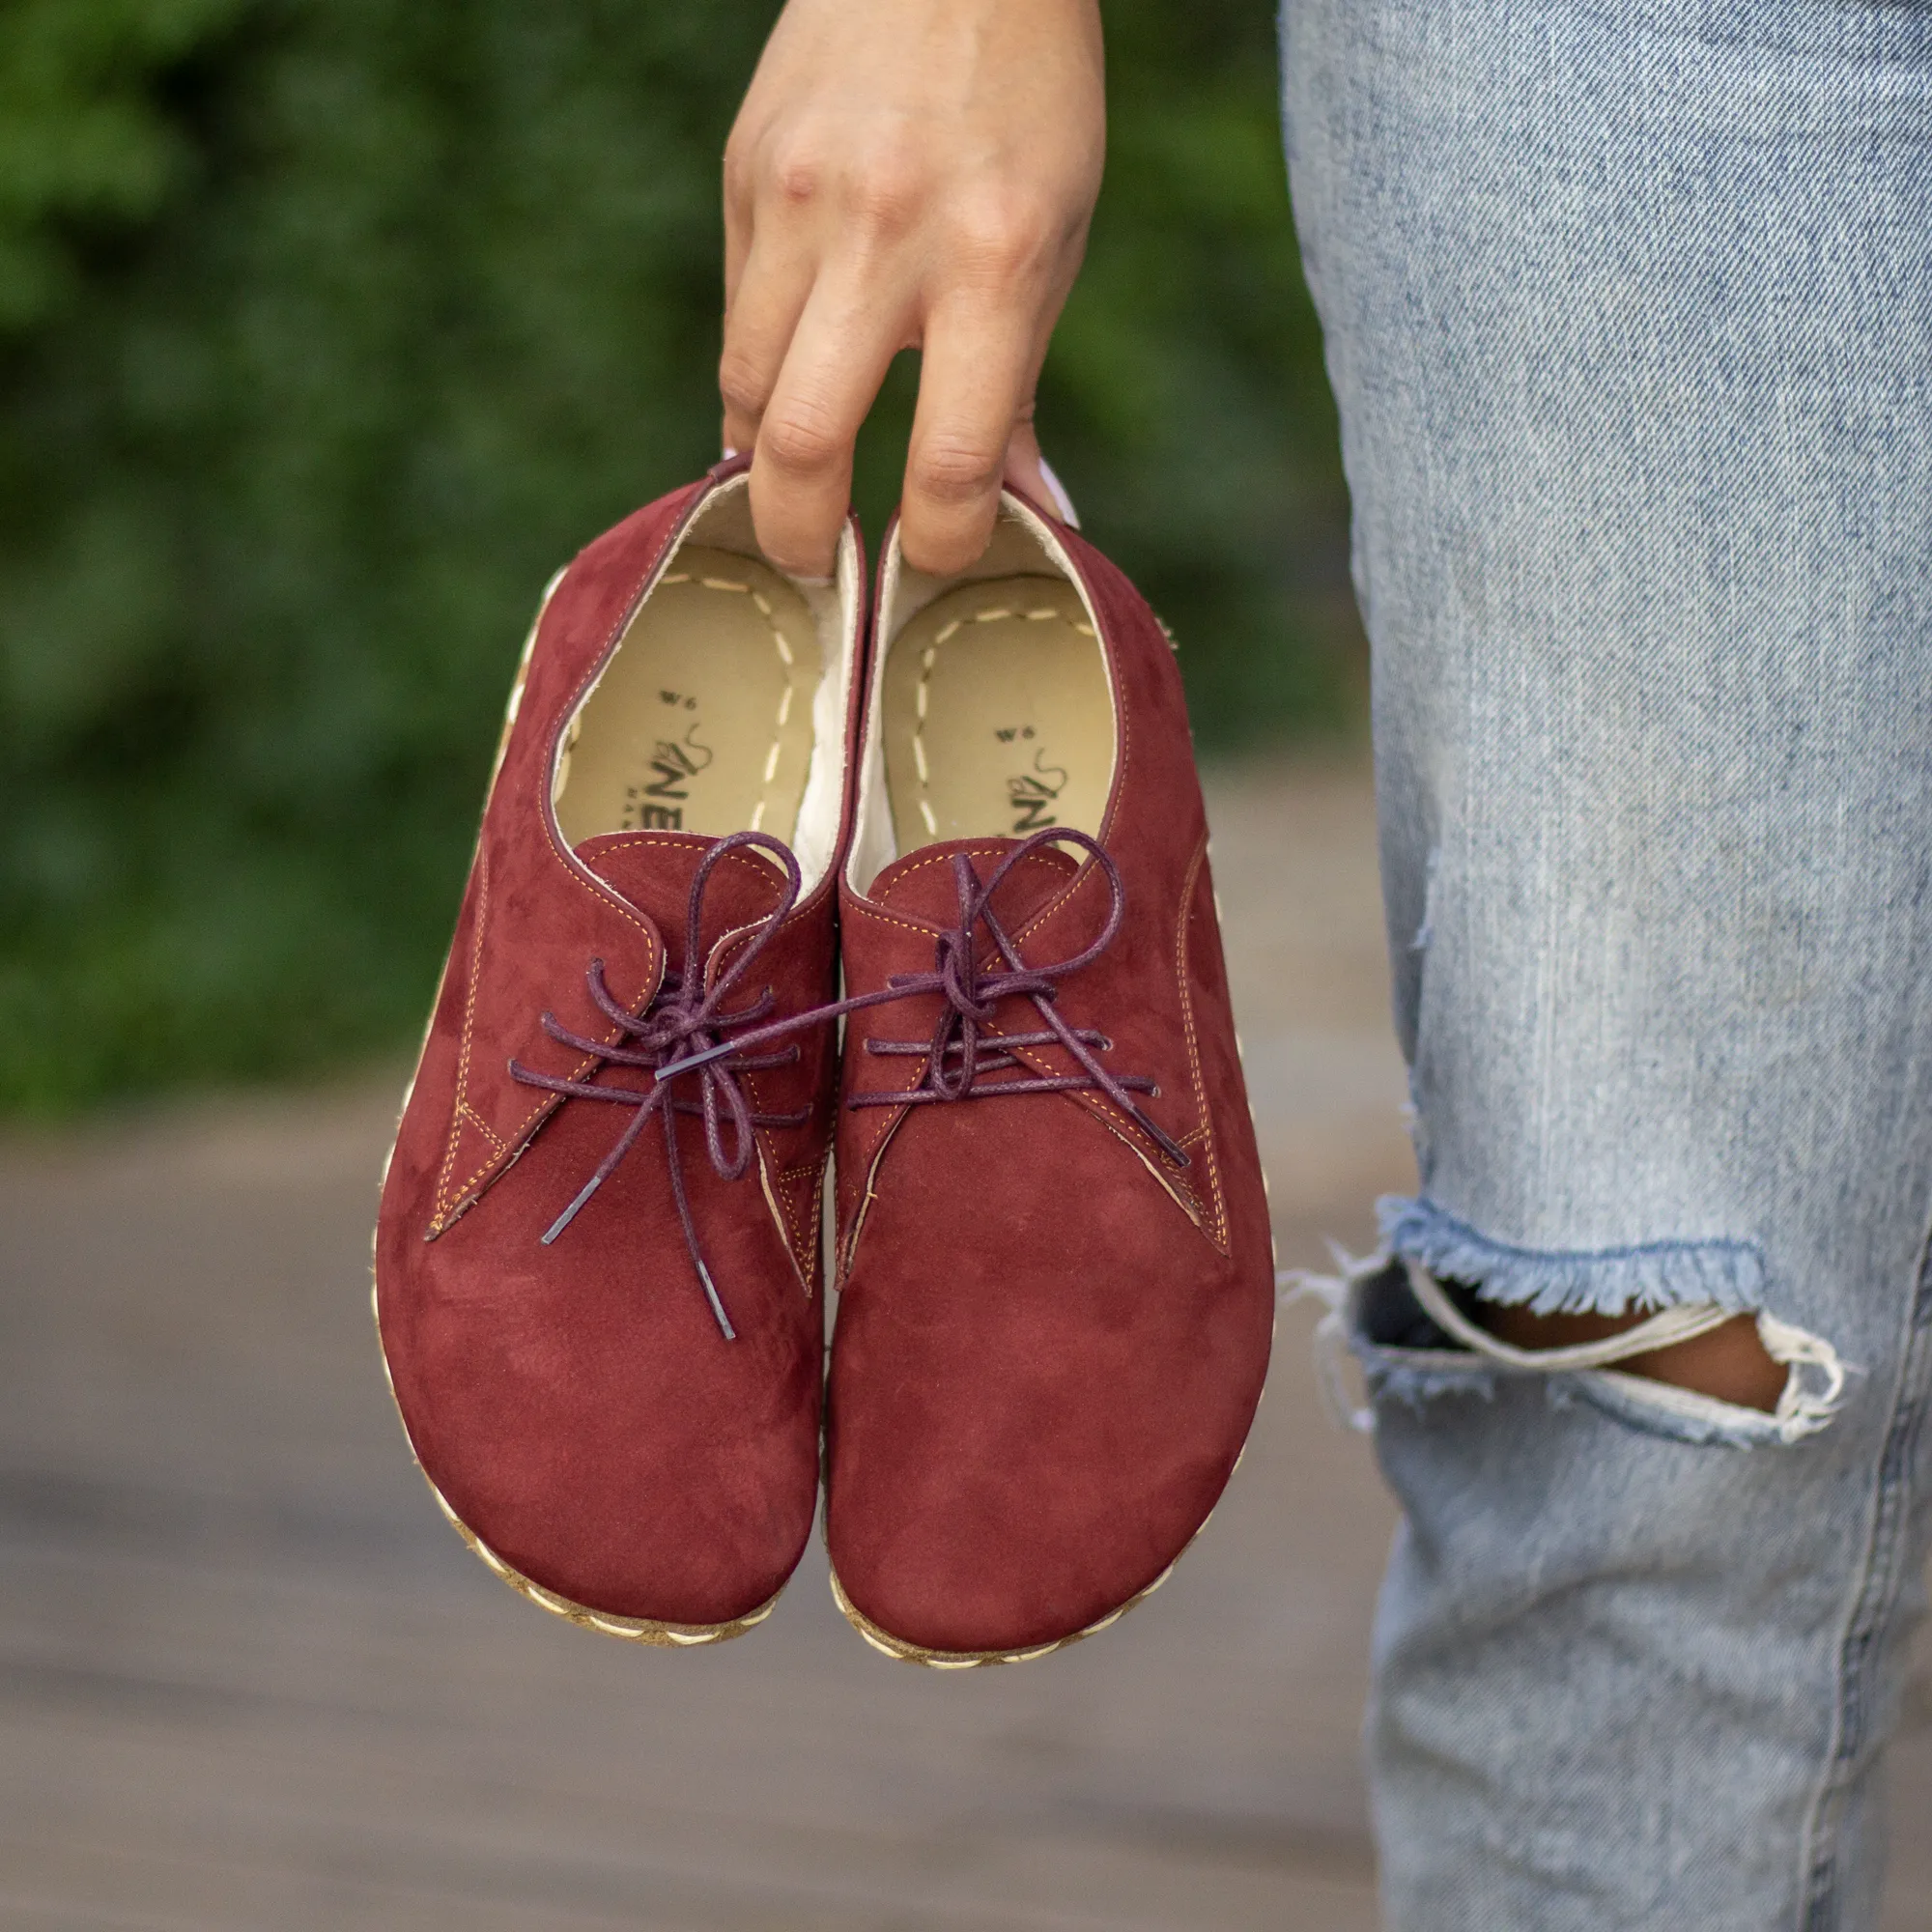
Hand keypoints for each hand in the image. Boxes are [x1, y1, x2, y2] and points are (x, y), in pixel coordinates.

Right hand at [721, 0, 1103, 577]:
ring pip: (747, 386)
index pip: (952, 459)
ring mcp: (800, 198)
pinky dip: (759, 374)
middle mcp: (887, 233)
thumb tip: (1036, 517)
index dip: (941, 542)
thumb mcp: (1058, 238)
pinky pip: (738, 314)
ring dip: (765, 462)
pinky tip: (785, 389)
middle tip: (817, 571)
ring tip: (792, 491)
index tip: (936, 561)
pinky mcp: (744, 175)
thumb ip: (1022, 387)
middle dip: (803, 538)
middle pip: (807, 441)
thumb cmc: (1028, 99)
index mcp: (995, 259)